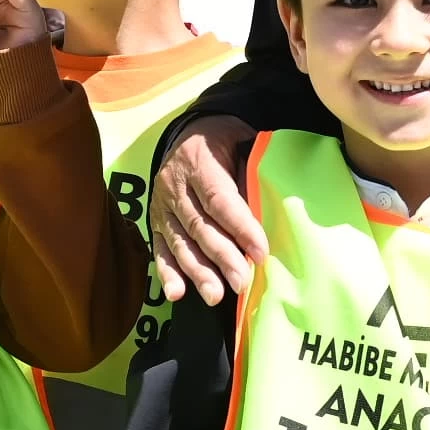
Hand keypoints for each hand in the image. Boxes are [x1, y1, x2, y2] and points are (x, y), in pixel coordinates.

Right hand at [150, 117, 263, 305]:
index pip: (219, 199)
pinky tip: (176, 293)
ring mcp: (161, 206)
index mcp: (199, 162)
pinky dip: (168, 273)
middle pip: (200, 226)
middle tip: (241, 281)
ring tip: (215, 296)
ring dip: (197, 272)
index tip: (261, 252)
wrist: (190, 133)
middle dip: (222, 257)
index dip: (240, 227)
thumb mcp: (242, 143)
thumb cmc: (226, 142)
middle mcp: (175, 185)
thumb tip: (274, 208)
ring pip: (180, 242)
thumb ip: (252, 173)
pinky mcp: (155, 223)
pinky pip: (160, 250)